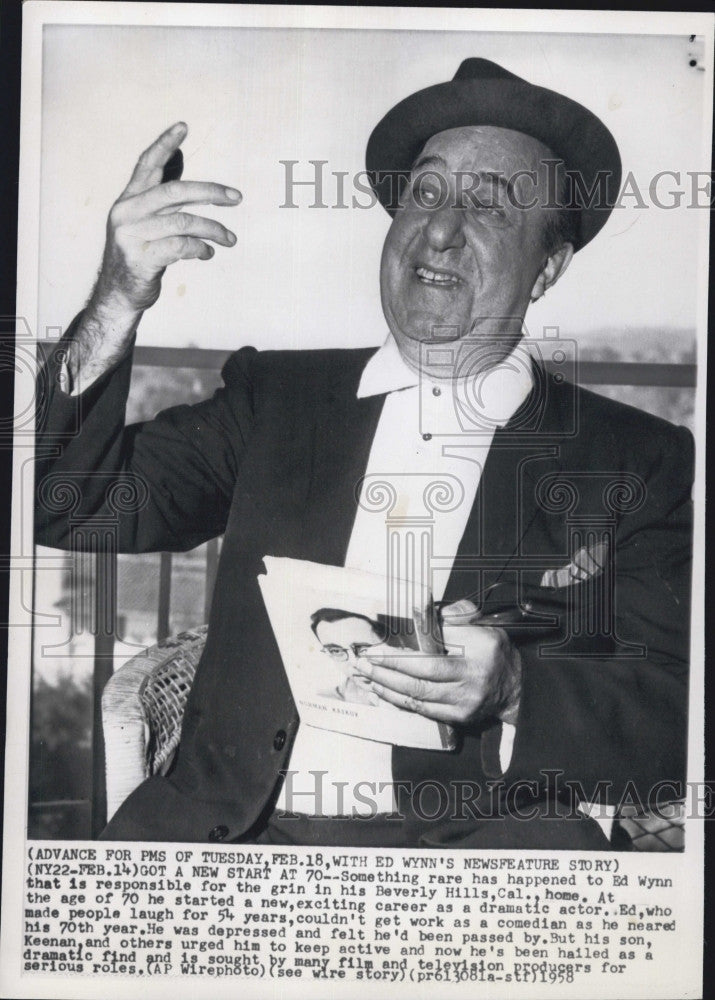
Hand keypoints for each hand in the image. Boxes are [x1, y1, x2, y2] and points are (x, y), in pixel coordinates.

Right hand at [94, 121, 240, 313]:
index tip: (184, 126)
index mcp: (128, 200)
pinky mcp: (141, 258)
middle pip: (175, 191)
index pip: (146, 164)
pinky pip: (181, 246)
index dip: (164, 144)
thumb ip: (164, 207)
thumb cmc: (141, 257)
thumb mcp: (146, 226)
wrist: (119, 294)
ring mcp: (132, 235)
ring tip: (230, 239)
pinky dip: (201, 248)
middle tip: (237, 197)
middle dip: (210, 192)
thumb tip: (197, 189)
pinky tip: (208, 253)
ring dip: (213, 229)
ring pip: (184, 221)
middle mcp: (127, 212)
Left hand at [358, 620, 521, 726]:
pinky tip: (383, 691)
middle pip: (419, 683)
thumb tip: (430, 613)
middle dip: (386, 673)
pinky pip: (422, 711)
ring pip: (417, 699)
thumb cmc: (495, 651)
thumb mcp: (484, 625)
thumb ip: (458, 615)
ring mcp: (462, 706)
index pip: (431, 661)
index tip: (377, 649)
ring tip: (367, 675)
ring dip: (388, 688)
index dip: (400, 659)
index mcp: (475, 658)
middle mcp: (468, 685)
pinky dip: (400, 701)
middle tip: (363, 662)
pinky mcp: (457, 719)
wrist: (516, 686)